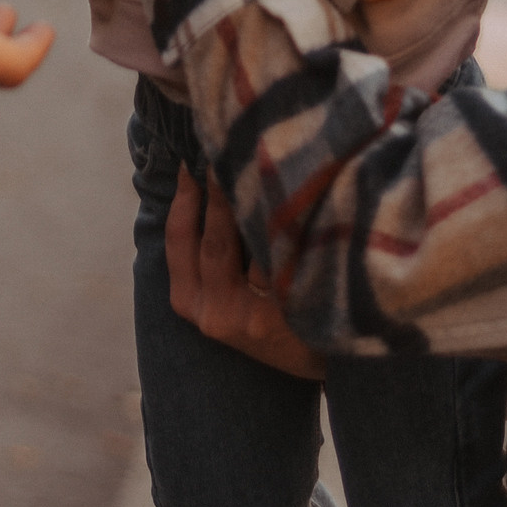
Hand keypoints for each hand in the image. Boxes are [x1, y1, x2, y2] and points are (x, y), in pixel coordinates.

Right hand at [167, 165, 324, 379]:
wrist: (328, 359)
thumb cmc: (276, 317)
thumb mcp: (229, 296)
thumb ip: (217, 252)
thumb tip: (213, 179)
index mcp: (191, 303)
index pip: (178, 240)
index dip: (184, 198)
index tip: (192, 161)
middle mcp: (216, 313)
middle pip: (214, 238)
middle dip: (221, 189)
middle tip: (231, 148)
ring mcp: (253, 318)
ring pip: (252, 246)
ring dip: (260, 202)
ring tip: (269, 164)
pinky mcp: (290, 316)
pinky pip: (287, 258)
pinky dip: (293, 226)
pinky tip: (305, 199)